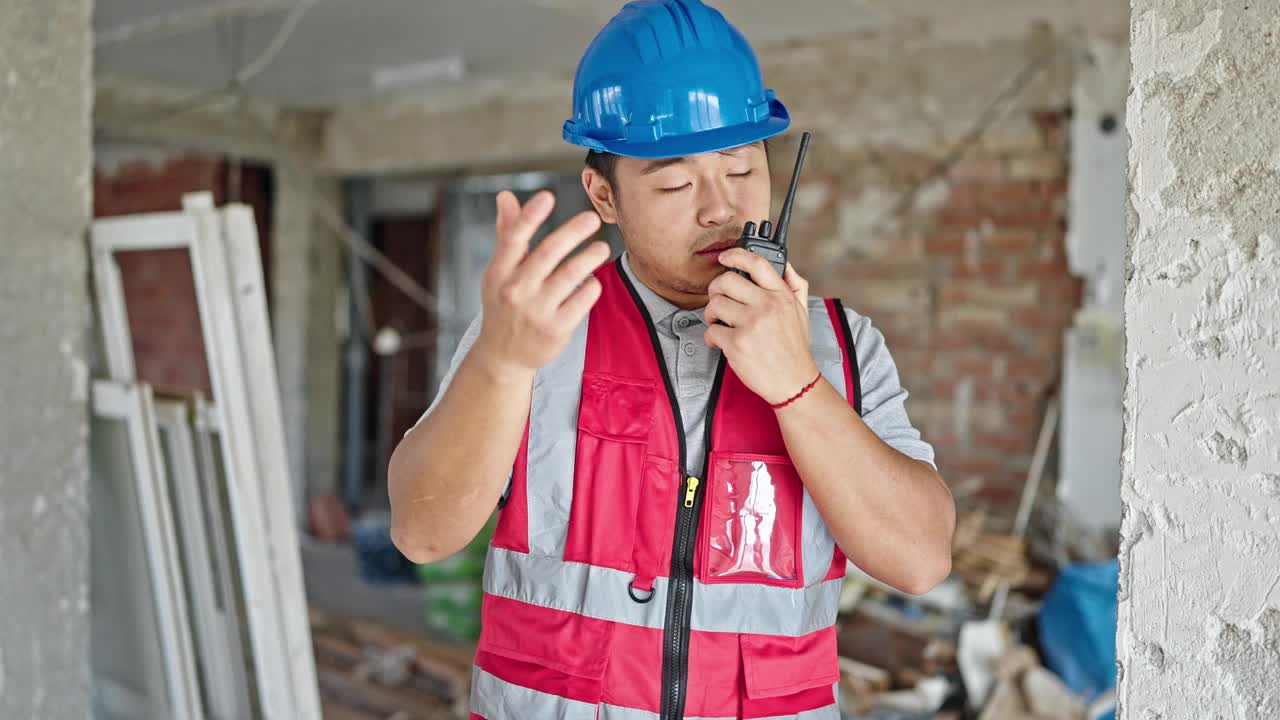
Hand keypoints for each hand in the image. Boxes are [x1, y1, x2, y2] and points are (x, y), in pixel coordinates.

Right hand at [472, 190, 609, 377]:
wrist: (503, 356)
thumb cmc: (503, 305)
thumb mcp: (498, 272)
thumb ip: (506, 234)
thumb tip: (506, 196)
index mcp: (499, 272)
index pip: (513, 238)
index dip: (530, 216)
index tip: (548, 196)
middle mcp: (516, 291)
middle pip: (547, 253)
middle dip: (572, 232)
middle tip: (592, 218)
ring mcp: (537, 311)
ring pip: (571, 275)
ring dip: (590, 256)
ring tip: (602, 248)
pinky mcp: (557, 328)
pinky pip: (583, 298)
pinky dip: (591, 285)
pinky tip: (592, 280)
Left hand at [704, 249, 820, 405]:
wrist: (794, 382)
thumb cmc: (794, 348)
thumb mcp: (802, 311)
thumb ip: (794, 285)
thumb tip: (785, 264)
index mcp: (781, 296)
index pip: (757, 263)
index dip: (736, 255)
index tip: (725, 257)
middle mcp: (767, 306)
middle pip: (726, 281)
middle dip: (716, 290)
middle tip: (718, 300)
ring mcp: (751, 325)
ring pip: (715, 304)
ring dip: (712, 314)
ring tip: (720, 323)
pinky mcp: (737, 344)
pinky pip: (711, 331)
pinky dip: (712, 337)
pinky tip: (722, 342)